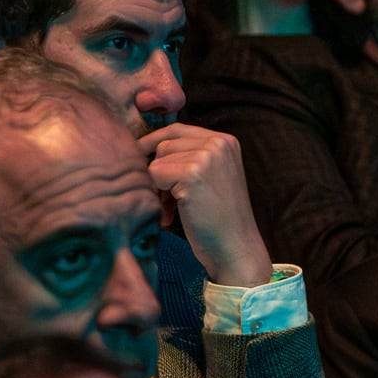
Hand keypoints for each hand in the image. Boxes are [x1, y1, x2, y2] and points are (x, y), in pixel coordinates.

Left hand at [139, 123, 272, 286]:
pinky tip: (171, 215)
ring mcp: (207, 156)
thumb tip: (142, 146)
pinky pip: (154, 175)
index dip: (155, 146)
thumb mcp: (211, 176)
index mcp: (226, 140)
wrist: (236, 247)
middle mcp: (219, 142)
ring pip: (157, 160)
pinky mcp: (193, 173)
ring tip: (171, 209)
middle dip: (158, 171)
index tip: (144, 165)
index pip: (177, 130)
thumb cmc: (218, 218)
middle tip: (168, 201)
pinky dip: (157, 198)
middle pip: (164, 144)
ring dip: (157, 186)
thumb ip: (190, 156)